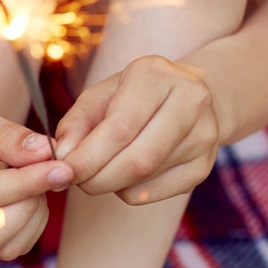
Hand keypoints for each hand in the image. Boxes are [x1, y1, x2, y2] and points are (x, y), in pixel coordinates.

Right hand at [0, 84, 73, 258]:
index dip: (25, 183)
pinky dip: (32, 221)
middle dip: (25, 208)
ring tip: (31, 175)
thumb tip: (45, 153)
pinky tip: (27, 190)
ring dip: (32, 214)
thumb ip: (6, 136)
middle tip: (42, 171)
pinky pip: (13, 244)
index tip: (60, 167)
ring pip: (5, 246)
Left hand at [55, 55, 221, 204]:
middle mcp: (189, 101)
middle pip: (138, 159)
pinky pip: (158, 192)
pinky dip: (130, 192)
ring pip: (146, 178)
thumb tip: (61, 158)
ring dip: (110, 184)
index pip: (119, 128)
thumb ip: (75, 124)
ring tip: (97, 172)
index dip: (87, 158)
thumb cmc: (131, 97)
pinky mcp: (206, 164)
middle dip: (97, 178)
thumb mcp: (99, 97)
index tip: (61, 172)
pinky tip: (124, 177)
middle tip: (75, 180)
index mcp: (156, 75)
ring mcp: (204, 134)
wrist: (187, 98)